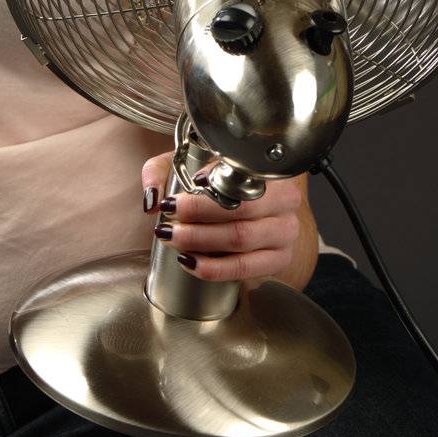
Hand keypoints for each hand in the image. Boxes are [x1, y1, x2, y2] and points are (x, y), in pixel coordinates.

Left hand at [141, 150, 306, 283]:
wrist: (260, 215)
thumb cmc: (224, 188)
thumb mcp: (192, 168)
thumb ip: (163, 172)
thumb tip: (152, 199)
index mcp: (269, 171)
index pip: (239, 176)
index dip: (208, 185)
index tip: (176, 195)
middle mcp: (285, 201)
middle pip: (240, 210)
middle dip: (198, 215)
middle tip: (168, 217)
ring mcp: (285, 233)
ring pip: (241, 238)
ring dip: (201, 241)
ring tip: (172, 238)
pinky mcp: (279, 259)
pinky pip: (244, 267)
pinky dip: (214, 268)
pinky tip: (190, 261)